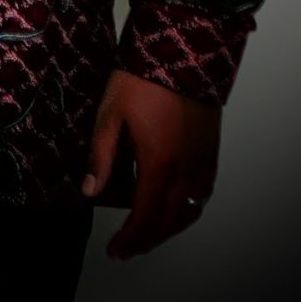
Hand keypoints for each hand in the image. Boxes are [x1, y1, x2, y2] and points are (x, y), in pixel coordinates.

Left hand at [82, 68, 219, 259]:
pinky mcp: (211, 153)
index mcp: (160, 165)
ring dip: (167, 230)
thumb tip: (89, 189)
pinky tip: (174, 210)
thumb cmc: (145, 79)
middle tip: (126, 250)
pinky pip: (202, 196)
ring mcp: (203, 164)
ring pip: (188, 213)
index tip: (115, 249)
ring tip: (147, 236)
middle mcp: (187, 171)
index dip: (129, 238)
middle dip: (145, 240)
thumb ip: (100, 156)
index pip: (144, 216)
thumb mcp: (111, 114)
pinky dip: (187, 212)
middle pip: (167, 221)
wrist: (184, 51)